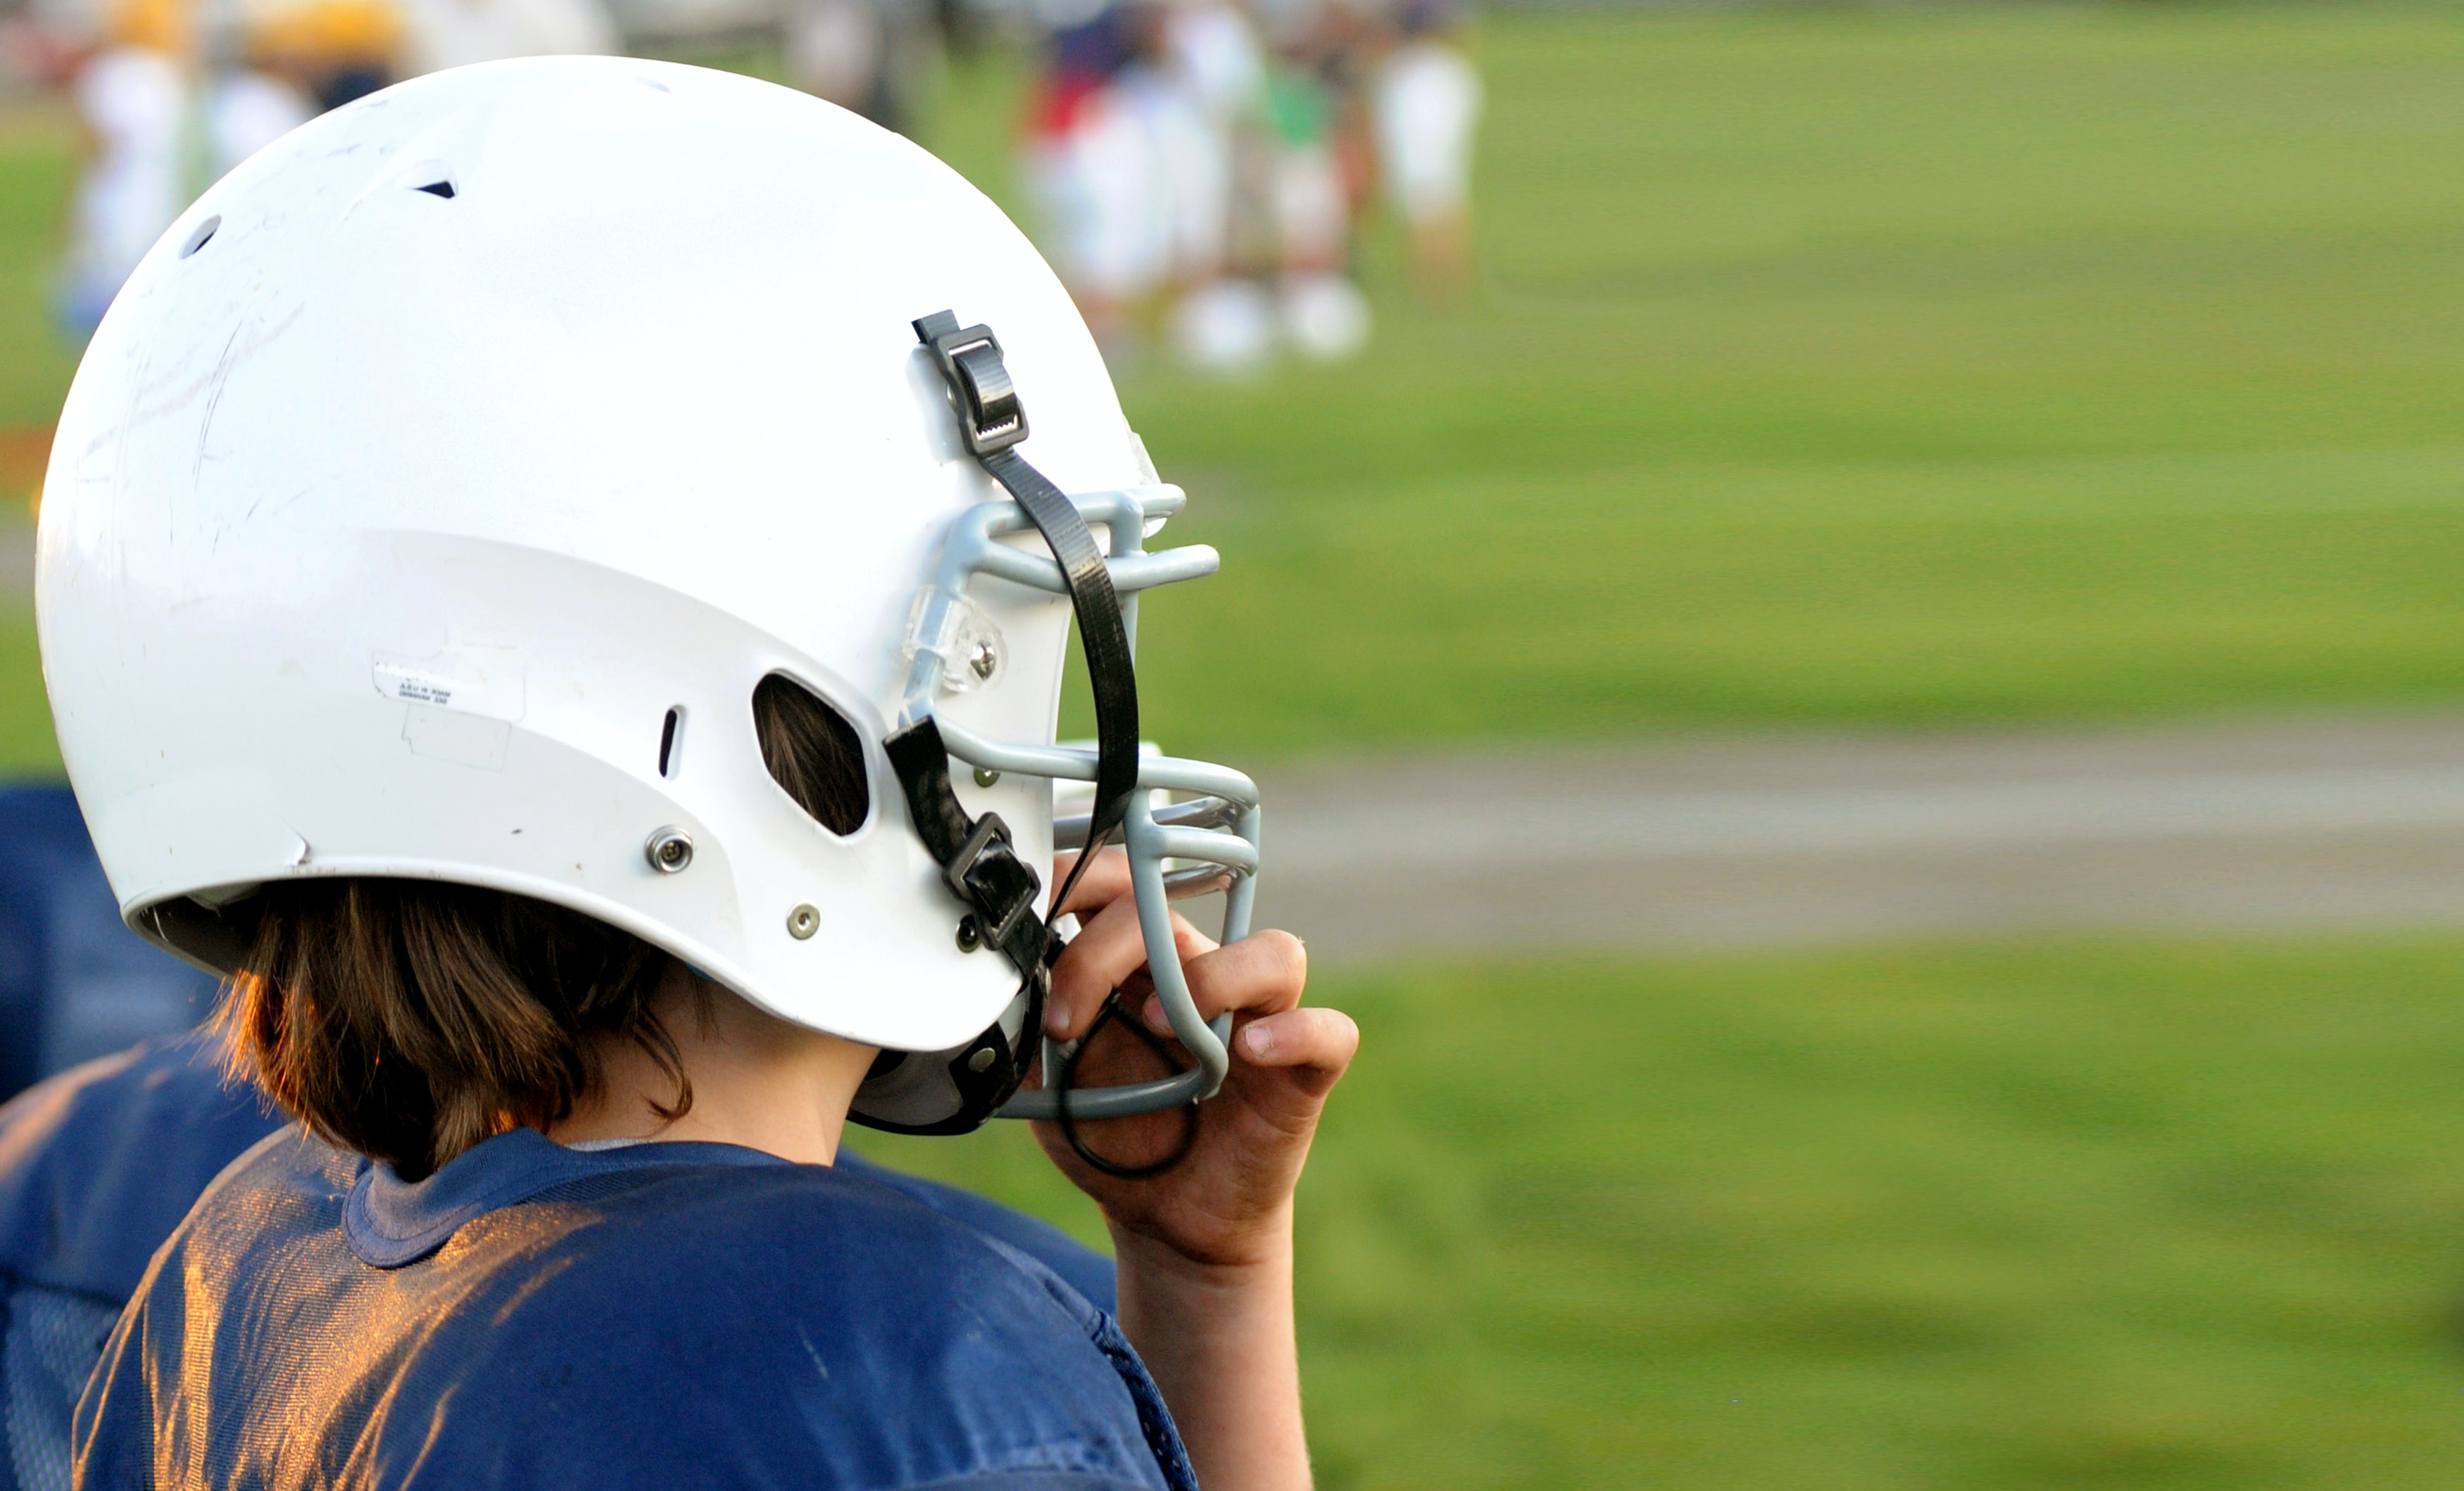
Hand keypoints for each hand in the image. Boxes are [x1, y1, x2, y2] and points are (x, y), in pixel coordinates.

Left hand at [1031, 849, 1354, 1490]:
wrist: (1165, 1214)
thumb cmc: (1111, 1133)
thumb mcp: (1044, 1079)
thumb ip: (1021, 1025)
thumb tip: (984, 977)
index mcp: (1141, 962)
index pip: (1119, 884)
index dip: (1073, 888)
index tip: (1021, 935)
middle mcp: (1205, 973)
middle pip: (1176, 913)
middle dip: (1105, 949)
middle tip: (1065, 1020)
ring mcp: (1262, 1019)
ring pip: (1274, 954)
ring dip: (1213, 978)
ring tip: (1164, 1026)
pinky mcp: (1303, 1071)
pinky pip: (1329, 1032)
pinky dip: (1295, 1033)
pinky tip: (1246, 1054)